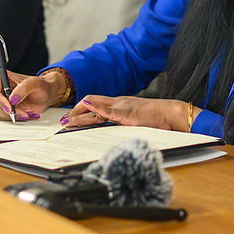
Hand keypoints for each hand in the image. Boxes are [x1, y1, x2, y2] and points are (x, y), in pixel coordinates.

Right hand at [0, 70, 63, 121]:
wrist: (45, 94)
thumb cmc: (40, 85)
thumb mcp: (35, 83)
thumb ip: (24, 88)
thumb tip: (12, 99)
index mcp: (0, 78)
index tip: (10, 107)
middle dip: (9, 112)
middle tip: (23, 114)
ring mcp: (1, 101)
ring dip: (14, 117)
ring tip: (28, 114)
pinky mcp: (5, 111)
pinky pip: (6, 119)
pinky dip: (17, 119)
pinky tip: (27, 114)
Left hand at [65, 95, 191, 130]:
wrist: (170, 113)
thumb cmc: (156, 118)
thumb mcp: (134, 121)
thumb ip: (122, 123)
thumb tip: (111, 130)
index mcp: (120, 105)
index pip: (96, 104)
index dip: (82, 110)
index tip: (71, 118)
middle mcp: (118, 103)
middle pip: (91, 102)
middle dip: (75, 111)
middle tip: (64, 121)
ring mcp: (122, 106)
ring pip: (95, 106)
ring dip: (79, 113)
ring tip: (67, 121)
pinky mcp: (127, 113)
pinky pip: (109, 110)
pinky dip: (96, 109)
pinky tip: (87, 107)